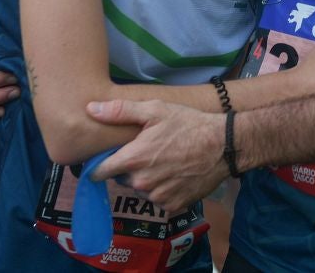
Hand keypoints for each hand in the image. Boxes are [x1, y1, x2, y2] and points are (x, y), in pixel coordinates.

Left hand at [86, 100, 225, 213]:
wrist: (223, 145)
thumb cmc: (188, 124)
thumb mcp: (155, 110)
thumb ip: (120, 111)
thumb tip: (91, 109)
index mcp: (132, 160)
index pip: (99, 173)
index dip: (100, 165)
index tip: (107, 159)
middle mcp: (141, 183)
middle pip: (123, 180)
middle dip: (130, 168)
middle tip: (149, 152)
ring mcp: (158, 197)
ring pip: (141, 190)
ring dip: (147, 180)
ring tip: (165, 162)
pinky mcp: (173, 206)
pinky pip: (159, 200)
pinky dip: (164, 190)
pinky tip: (176, 174)